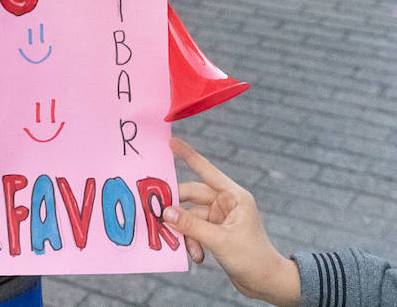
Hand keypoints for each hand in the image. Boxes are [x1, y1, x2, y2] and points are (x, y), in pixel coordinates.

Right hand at [163, 138, 301, 306]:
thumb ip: (190, 224)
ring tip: (191, 251)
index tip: (171, 142)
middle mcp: (226, 203)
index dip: (188, 155)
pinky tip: (197, 257)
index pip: (207, 171)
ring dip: (186, 234)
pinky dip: (191, 242)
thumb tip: (165, 211)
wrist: (267, 284)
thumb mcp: (220, 240)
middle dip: (178, 211)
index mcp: (234, 197)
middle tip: (160, 217)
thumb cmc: (253, 258)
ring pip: (189, 216)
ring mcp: (219, 218)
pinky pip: (193, 229)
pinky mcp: (214, 232)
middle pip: (191, 197)